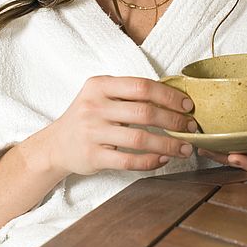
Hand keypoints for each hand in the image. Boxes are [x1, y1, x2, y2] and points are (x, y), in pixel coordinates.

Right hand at [44, 76, 196, 175]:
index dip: (168, 95)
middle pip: (144, 112)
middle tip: (191, 127)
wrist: (56, 145)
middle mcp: (94, 106)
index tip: (187, 105)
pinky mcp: (93, 156)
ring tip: (185, 148)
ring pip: (140, 139)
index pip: (141, 86)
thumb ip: (129, 93)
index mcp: (99, 85)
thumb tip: (173, 97)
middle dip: (174, 120)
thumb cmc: (88, 116)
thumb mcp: (100, 95)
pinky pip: (129, 161)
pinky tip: (163, 159)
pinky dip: (150, 161)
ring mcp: (92, 132)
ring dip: (168, 145)